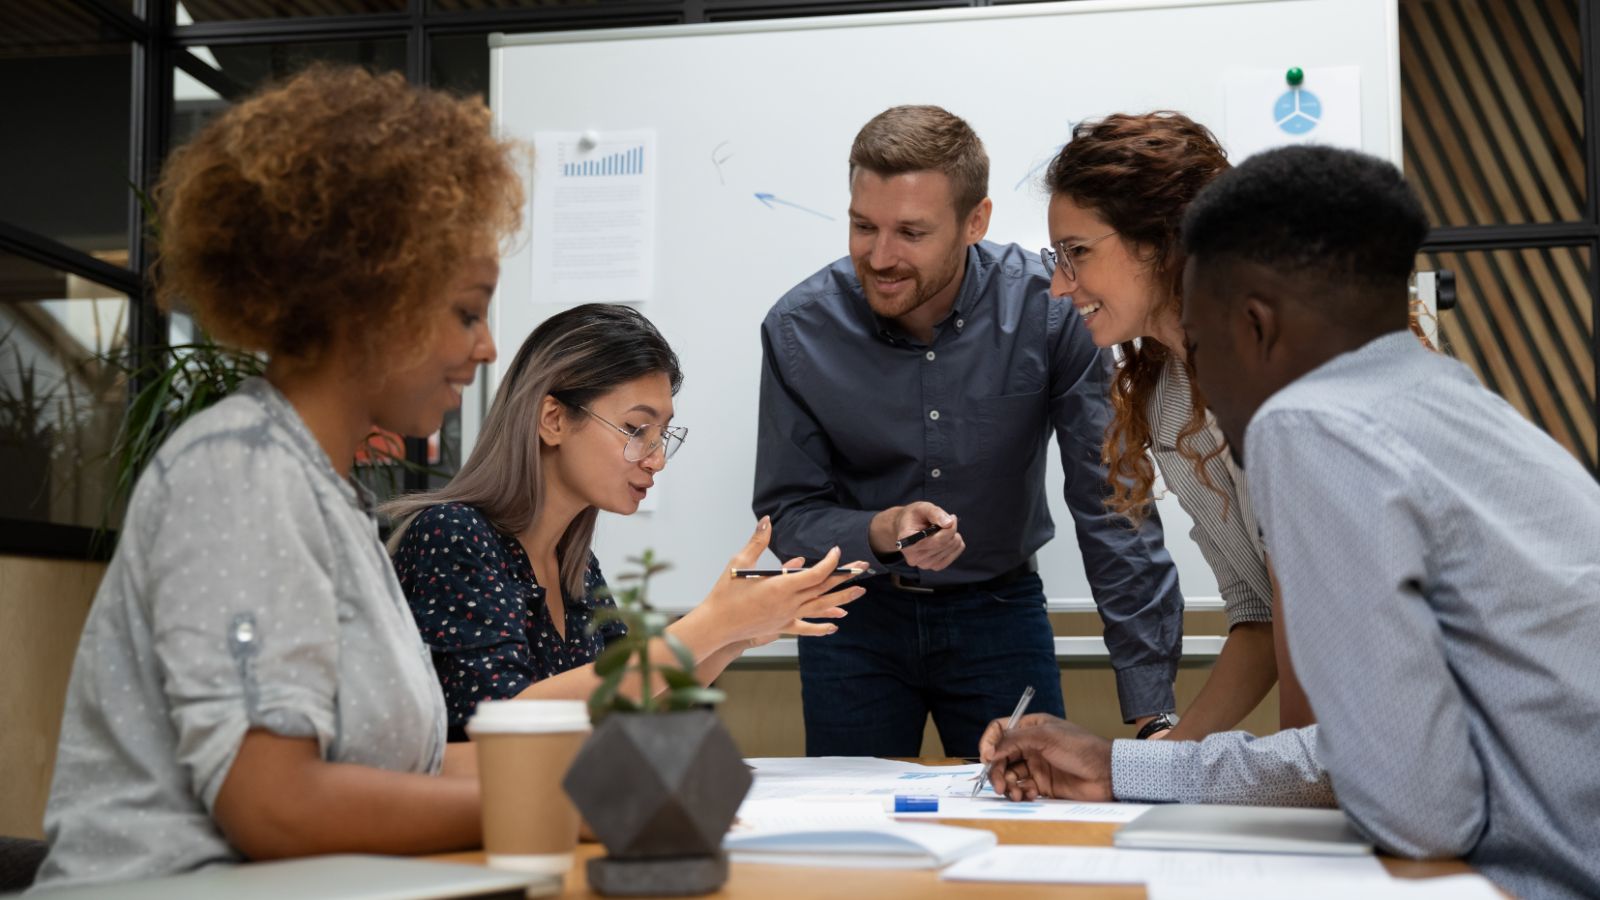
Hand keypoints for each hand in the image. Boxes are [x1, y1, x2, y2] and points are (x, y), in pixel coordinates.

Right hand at [702, 517, 866, 643]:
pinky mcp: (782, 627)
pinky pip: (807, 628)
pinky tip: (836, 625)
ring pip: (821, 608)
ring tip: (860, 591)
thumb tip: (768, 520)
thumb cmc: (725, 593)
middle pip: (823, 589)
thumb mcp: (739, 562)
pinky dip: (822, 626)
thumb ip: (757, 541)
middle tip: (863, 567)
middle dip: (844, 577)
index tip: (837, 551)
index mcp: (780, 586)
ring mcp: (787, 617)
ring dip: (842, 599)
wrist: (716, 624)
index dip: (830, 562)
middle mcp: (788, 604)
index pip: (815, 574)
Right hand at [870, 501, 964, 570]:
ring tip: (944, 529)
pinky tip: (948, 538)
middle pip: (945, 545)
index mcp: (907, 542)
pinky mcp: (933, 567)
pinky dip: (955, 545)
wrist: (907, 528)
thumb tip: (949, 523)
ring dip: (953, 537)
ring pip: (951, 549)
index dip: (949, 528)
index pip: (937, 541)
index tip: (952, 517)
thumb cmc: (914, 516)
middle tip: (948, 520)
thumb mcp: (922, 507)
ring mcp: (924, 564)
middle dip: (952, 530)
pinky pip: (953, 555)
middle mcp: (913, 557)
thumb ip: (934, 512)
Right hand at [978, 713, 1113, 801]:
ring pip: (1010, 774)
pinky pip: (1022, 788)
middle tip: (999, 785)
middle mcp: (1031, 745)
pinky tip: (1029, 795)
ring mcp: (1037, 765)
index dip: (990, 743)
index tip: (987, 757)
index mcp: (1032, 727)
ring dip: (1008, 785)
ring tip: (1015, 794)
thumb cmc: (1081, 748)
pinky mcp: (1043, 784)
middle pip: (1001, 756)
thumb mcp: (1046, 736)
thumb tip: (991, 751)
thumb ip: (1016, 740)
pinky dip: (1021, 793)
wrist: (1106, 773)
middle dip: (997, 771)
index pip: (1001, 730)